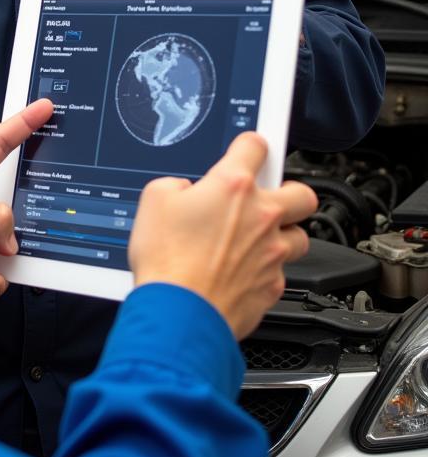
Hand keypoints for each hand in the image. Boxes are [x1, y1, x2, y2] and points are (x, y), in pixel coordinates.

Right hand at [129, 132, 315, 337]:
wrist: (179, 312)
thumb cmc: (166, 259)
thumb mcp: (153, 200)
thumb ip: (175, 185)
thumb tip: (185, 192)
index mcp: (232, 186)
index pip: (255, 146)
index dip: (251, 144)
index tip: (249, 149)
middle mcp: (262, 215)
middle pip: (302, 193)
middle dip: (288, 191)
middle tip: (266, 198)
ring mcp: (273, 253)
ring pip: (300, 236)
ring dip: (283, 234)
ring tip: (257, 239)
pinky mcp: (274, 286)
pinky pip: (281, 272)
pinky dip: (265, 270)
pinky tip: (242, 272)